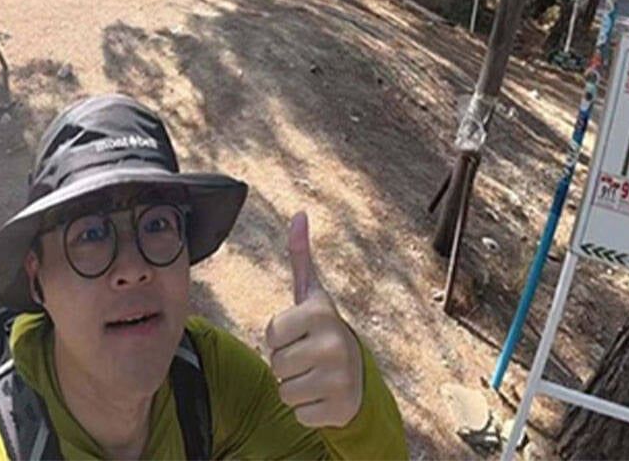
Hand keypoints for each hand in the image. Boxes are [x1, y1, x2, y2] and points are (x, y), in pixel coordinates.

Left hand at [265, 211, 363, 427]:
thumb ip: (301, 255)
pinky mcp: (339, 410)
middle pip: (275, 363)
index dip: (279, 337)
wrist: (358, 376)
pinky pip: (298, 413)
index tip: (300, 334)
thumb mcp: (311, 295)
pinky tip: (324, 396)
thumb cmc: (322, 331)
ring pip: (284, 390)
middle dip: (286, 363)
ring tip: (315, 375)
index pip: (270, 333)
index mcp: (320, 313)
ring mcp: (340, 378)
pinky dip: (307, 410)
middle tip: (309, 357)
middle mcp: (334, 344)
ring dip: (294, 387)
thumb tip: (298, 213)